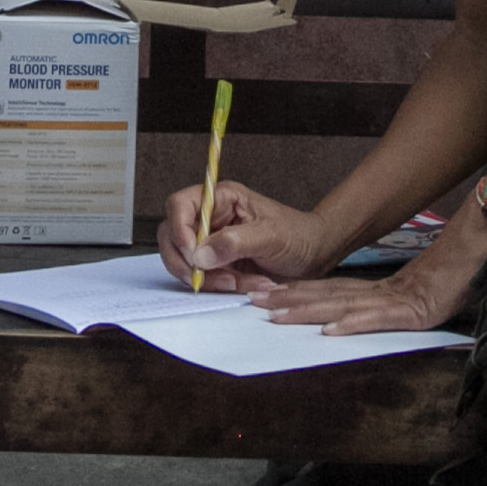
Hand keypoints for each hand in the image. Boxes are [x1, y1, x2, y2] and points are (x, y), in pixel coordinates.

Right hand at [155, 176, 336, 294]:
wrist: (314, 256)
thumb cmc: (297, 235)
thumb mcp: (270, 235)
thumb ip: (234, 242)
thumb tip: (201, 254)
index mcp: (221, 199)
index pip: (180, 205)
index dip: (179, 229)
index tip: (192, 253)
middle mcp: (210, 219)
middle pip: (172, 236)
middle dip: (185, 261)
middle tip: (203, 278)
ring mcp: (211, 242)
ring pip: (184, 261)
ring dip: (206, 278)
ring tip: (237, 283)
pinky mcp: (216, 264)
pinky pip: (202, 278)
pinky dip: (217, 287)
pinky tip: (242, 285)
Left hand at [253, 228, 486, 337]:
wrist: (479, 264)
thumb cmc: (448, 282)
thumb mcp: (409, 298)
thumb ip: (383, 306)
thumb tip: (348, 317)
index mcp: (373, 292)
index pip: (326, 291)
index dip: (294, 293)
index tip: (263, 294)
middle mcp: (375, 294)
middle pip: (324, 296)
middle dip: (287, 300)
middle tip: (253, 301)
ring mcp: (392, 302)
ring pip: (341, 306)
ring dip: (306, 310)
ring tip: (276, 315)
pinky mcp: (411, 311)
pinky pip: (376, 319)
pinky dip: (352, 324)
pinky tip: (329, 330)